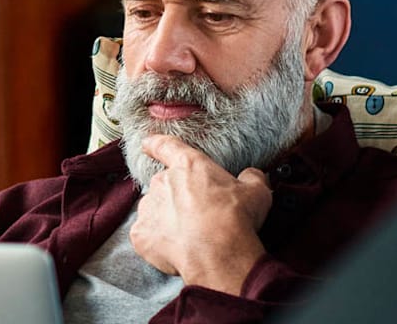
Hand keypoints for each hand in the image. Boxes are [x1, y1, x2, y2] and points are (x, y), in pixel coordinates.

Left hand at [129, 134, 272, 295]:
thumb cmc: (236, 218)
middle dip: (177, 198)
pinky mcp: (141, 234)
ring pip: (154, 211)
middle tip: (197, 216)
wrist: (218, 253)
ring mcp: (149, 208)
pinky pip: (146, 236)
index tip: (148, 143)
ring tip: (189, 236)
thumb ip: (251, 178)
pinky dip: (157, 242)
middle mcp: (163, 182)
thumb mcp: (255, 191)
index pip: (166, 146)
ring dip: (166, 220)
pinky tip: (176, 250)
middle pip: (164, 185)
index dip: (156, 144)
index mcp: (189, 165)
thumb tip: (251, 175)